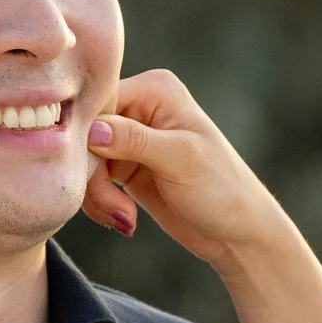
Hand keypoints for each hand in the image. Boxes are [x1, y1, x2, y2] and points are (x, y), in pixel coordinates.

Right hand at [81, 70, 293, 266]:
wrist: (236, 232)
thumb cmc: (221, 189)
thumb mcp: (180, 159)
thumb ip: (134, 140)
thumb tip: (91, 129)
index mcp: (155, 90)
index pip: (98, 101)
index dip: (84, 136)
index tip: (91, 172)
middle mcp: (139, 107)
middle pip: (84, 133)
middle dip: (93, 174)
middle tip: (116, 208)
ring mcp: (129, 138)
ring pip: (84, 160)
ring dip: (97, 194)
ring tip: (124, 217)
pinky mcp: (124, 167)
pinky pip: (92, 179)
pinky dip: (100, 201)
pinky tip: (124, 218)